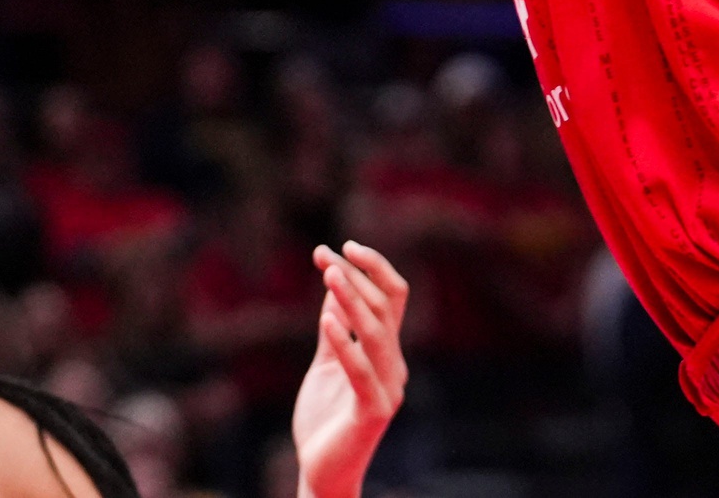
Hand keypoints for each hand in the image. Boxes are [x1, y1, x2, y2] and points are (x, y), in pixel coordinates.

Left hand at [291, 242, 408, 497]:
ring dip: (351, 299)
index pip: (392, 298)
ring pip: (375, 332)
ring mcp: (388, 388)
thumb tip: (335, 285)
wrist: (323, 473)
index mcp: (387, 352)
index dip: (370, 268)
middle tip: (324, 254)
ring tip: (328, 273)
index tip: (340, 245)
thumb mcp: (326, 365)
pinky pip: (360, 371)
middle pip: (385, 307)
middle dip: (355, 276)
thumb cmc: (325, 420)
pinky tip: (326, 321)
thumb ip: (334, 330)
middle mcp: (395, 365)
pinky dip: (344, 344)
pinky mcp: (373, 411)